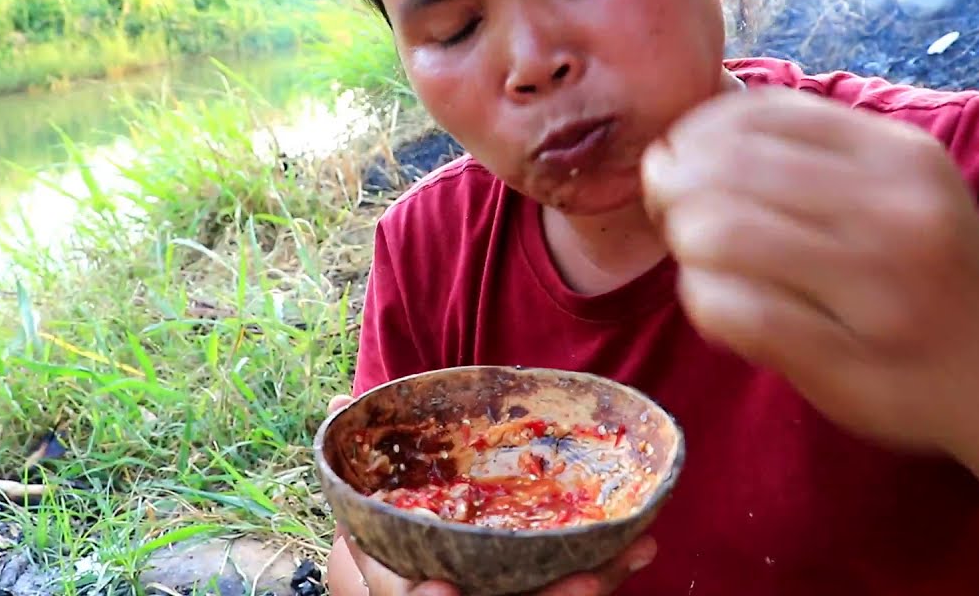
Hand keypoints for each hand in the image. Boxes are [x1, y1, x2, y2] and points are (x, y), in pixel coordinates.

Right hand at [325, 395, 658, 594]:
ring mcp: (497, 594)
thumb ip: (359, 449)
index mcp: (399, 578)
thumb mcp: (367, 482)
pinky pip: (570, 586)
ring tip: (631, 554)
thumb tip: (338, 402)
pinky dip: (608, 570)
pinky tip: (641, 544)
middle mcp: (453, 592)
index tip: (443, 592)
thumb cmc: (391, 510)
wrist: (420, 549)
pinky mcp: (533, 587)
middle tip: (584, 584)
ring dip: (593, 585)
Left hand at [640, 86, 978, 461]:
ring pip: (721, 234)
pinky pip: (733, 310)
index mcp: (900, 157)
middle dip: (673, 188)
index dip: (694, 133)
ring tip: (694, 257)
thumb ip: (809, 154)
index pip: (760, 114)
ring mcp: (874, 290)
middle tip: (667, 211)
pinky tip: (715, 301)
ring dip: (684, 243)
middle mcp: (896, 212)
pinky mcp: (845, 360)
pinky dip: (701, 299)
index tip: (677, 159)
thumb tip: (688, 136)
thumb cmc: (919, 276)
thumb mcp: (893, 191)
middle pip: (727, 171)